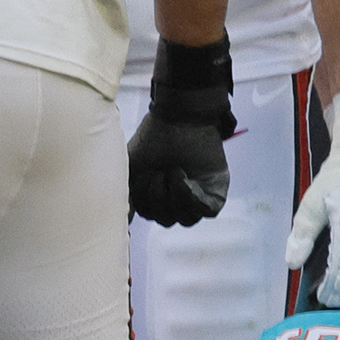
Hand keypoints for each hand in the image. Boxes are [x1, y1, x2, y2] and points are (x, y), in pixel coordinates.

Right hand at [130, 38, 235, 226]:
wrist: (178, 118)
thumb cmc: (154, 139)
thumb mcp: (130, 168)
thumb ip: (127, 194)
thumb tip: (125, 220)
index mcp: (160, 194)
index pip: (151, 215)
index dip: (143, 200)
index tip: (141, 176)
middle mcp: (179, 197)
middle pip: (166, 220)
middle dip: (156, 197)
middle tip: (156, 172)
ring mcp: (199, 196)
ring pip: (185, 219)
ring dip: (172, 196)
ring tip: (170, 170)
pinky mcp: (215, 192)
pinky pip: (204, 211)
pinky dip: (188, 196)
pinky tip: (181, 175)